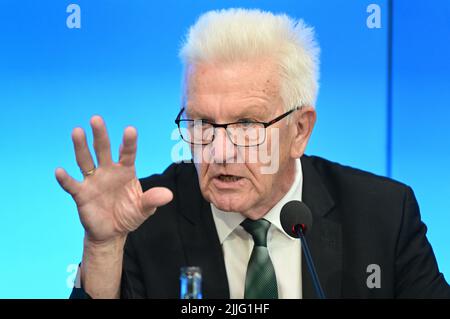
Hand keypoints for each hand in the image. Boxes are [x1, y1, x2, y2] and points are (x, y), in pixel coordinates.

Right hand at [55, 116, 172, 243]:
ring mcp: (93, 181)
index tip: (130, 130)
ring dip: (80, 147)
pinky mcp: (81, 194)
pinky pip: (72, 184)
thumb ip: (152, 200)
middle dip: (100, 135)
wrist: (112, 232)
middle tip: (96, 119)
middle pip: (103, 150)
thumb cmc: (129, 215)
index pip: (127, 153)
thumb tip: (168, 195)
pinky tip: (60, 171)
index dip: (128, 143)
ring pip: (85, 160)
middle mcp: (108, 171)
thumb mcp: (144, 209)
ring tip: (77, 131)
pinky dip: (65, 179)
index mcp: (125, 171)